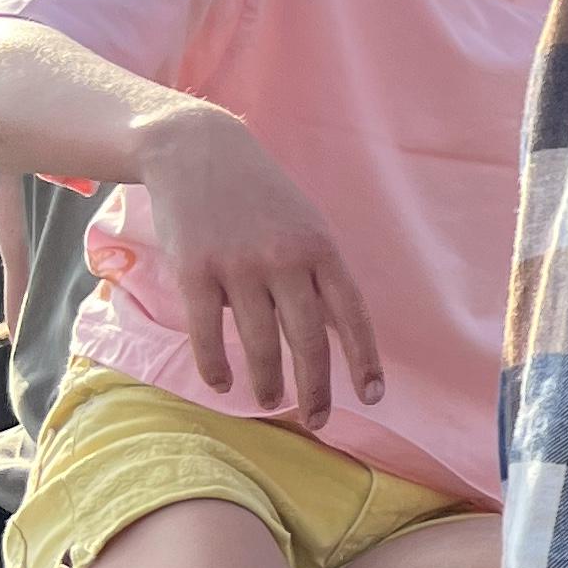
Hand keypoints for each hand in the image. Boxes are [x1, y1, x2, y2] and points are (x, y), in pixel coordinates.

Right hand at [133, 96, 383, 425]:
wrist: (197, 147)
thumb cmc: (259, 195)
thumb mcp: (305, 223)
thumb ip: (320, 274)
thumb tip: (337, 335)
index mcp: (320, 248)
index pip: (352, 314)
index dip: (364, 359)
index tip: (373, 397)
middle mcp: (284, 259)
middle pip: (308, 339)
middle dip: (315, 387)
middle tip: (318, 420)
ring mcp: (238, 264)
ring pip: (259, 343)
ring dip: (267, 382)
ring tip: (270, 402)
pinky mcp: (194, 269)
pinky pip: (206, 331)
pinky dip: (215, 365)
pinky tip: (221, 383)